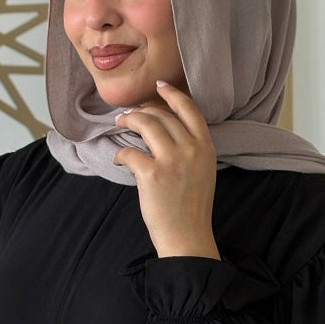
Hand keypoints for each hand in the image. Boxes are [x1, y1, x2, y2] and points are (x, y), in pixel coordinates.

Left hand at [113, 81, 219, 258]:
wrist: (188, 237)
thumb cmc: (191, 207)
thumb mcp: (203, 171)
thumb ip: (191, 149)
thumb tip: (165, 129)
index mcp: (206, 147)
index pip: (190, 110)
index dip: (172, 94)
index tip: (159, 85)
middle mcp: (191, 150)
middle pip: (162, 115)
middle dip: (141, 111)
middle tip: (127, 115)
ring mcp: (172, 161)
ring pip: (146, 124)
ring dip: (129, 121)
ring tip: (119, 124)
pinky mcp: (152, 175)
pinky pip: (130, 152)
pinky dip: (120, 153)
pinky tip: (118, 158)